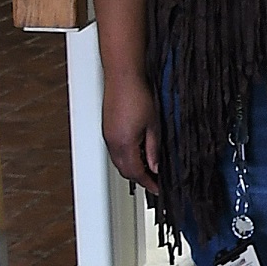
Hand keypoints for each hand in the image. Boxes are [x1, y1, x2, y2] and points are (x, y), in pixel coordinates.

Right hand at [103, 77, 162, 192]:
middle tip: (156, 181)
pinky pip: (117, 150)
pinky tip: (139, 151)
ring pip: (120, 161)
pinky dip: (128, 156)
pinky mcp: (108, 129)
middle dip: (140, 178)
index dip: (148, 183)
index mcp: (123, 144)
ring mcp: (108, 135)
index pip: (136, 173)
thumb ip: (153, 148)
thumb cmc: (138, 95)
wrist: (123, 76)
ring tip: (150, 167)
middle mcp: (112, 142)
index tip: (158, 189)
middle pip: (125, 170)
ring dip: (134, 167)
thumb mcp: (153, 125)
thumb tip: (155, 166)